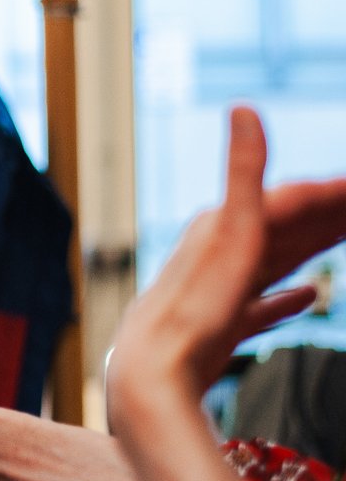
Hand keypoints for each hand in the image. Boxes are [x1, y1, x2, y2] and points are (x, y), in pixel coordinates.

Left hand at [110, 106, 341, 411]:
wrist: (153, 374)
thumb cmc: (194, 306)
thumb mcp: (231, 231)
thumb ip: (243, 170)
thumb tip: (244, 106)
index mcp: (226, 226)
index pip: (294, 198)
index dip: (336, 192)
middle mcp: (220, 253)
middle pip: (288, 226)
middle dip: (332, 214)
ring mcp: (221, 292)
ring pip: (278, 260)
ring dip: (315, 246)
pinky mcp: (221, 329)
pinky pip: (262, 306)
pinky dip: (287, 298)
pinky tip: (309, 296)